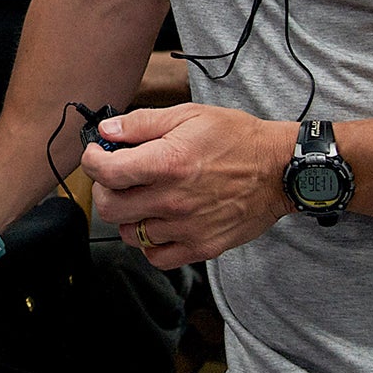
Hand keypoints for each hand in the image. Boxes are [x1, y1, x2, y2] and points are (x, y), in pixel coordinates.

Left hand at [83, 104, 293, 267]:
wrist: (280, 170)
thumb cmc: (237, 139)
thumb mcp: (189, 116)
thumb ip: (142, 123)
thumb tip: (108, 131)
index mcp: (167, 163)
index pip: (106, 173)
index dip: (92, 161)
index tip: (97, 155)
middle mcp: (173, 200)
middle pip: (110, 207)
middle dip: (105, 188)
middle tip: (117, 177)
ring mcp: (186, 228)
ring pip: (130, 233)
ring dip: (128, 215)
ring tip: (142, 198)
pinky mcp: (201, 247)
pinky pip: (157, 256)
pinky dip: (149, 243)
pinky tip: (158, 222)